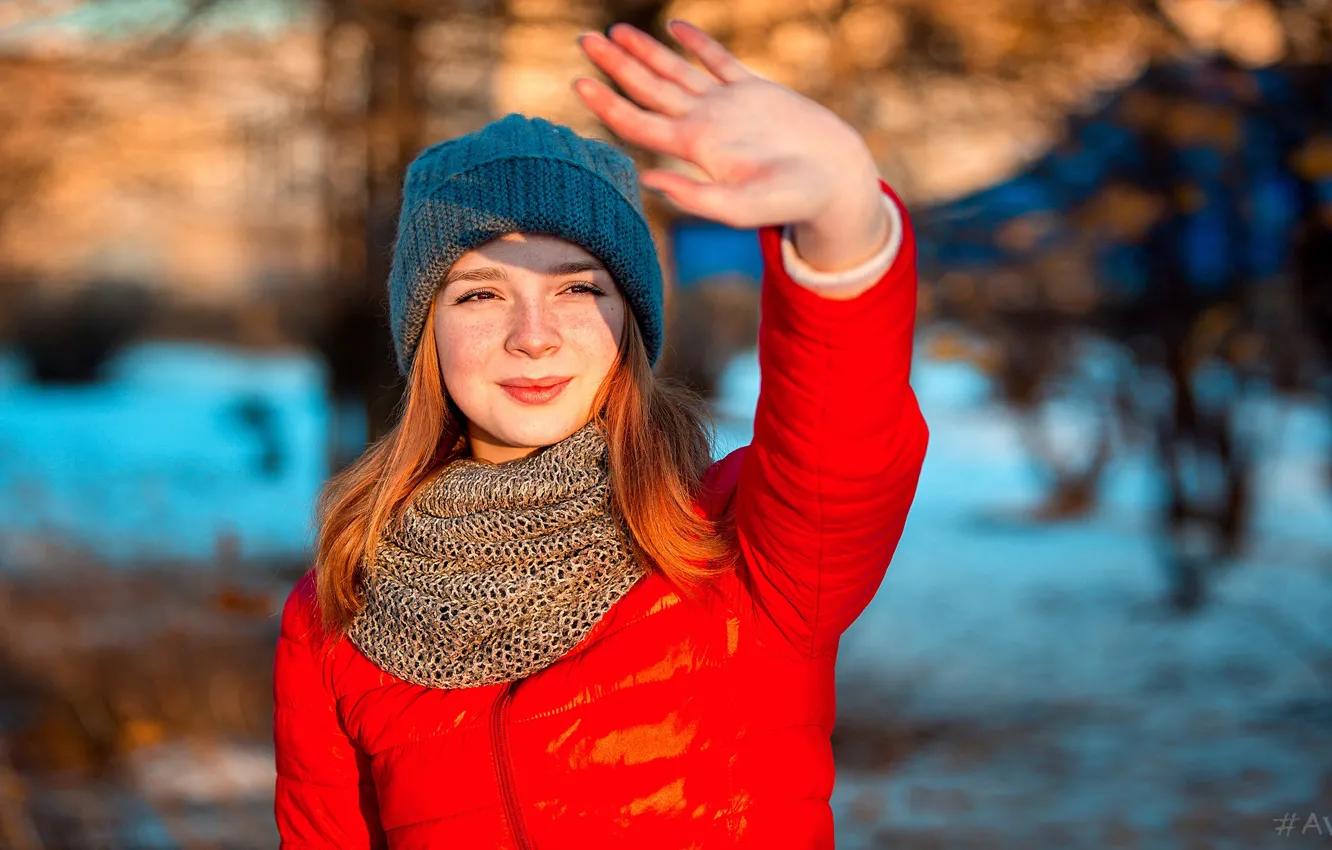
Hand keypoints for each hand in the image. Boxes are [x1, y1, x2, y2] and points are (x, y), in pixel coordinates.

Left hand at [573, 19, 884, 239]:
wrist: (835, 182)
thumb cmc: (790, 202)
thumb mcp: (741, 208)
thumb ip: (695, 198)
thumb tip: (647, 181)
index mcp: (695, 149)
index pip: (639, 123)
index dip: (607, 103)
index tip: (579, 83)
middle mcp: (704, 124)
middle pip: (648, 89)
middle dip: (615, 65)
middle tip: (584, 40)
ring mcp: (728, 105)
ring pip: (676, 71)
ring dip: (645, 51)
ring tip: (615, 31)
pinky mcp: (755, 90)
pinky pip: (719, 60)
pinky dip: (697, 43)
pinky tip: (676, 28)